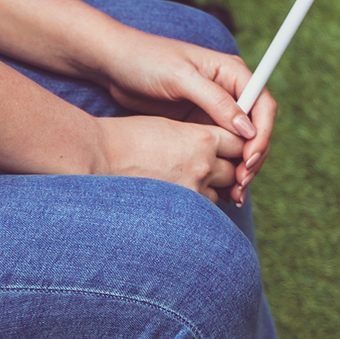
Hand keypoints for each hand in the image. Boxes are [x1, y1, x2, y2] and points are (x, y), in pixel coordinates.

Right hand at [92, 116, 246, 203]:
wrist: (100, 156)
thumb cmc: (129, 136)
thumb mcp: (169, 127)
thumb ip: (197, 137)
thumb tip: (214, 148)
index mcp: (201, 138)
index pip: (238, 142)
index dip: (235, 145)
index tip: (229, 148)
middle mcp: (203, 165)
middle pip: (235, 171)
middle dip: (227, 169)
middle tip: (212, 168)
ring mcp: (193, 191)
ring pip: (220, 193)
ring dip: (211, 189)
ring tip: (188, 181)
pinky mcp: (181, 211)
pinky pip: (202, 211)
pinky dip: (196, 205)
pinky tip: (179, 197)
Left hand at [95, 29, 276, 205]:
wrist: (116, 64)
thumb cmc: (147, 60)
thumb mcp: (180, 77)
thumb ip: (215, 100)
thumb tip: (248, 129)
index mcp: (232, 73)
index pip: (263, 106)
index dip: (263, 134)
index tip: (249, 158)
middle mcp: (229, 92)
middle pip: (257, 130)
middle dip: (253, 157)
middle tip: (240, 183)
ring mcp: (215, 111)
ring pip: (241, 146)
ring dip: (242, 169)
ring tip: (233, 193)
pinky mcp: (200, 127)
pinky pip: (221, 152)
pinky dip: (225, 170)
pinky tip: (221, 190)